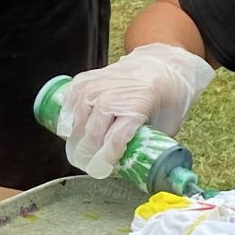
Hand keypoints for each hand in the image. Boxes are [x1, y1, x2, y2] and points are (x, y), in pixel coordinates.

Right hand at [57, 42, 214, 177]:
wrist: (161, 65)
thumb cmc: (166, 98)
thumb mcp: (168, 125)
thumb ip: (151, 145)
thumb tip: (138, 169)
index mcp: (137, 107)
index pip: (115, 140)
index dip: (106, 158)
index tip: (102, 169)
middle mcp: (114, 95)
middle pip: (93, 131)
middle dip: (87, 152)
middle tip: (86, 165)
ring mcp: (98, 85)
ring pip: (79, 117)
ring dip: (75, 137)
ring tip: (76, 150)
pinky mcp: (88, 78)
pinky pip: (71, 99)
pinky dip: (67, 115)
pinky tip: (67, 129)